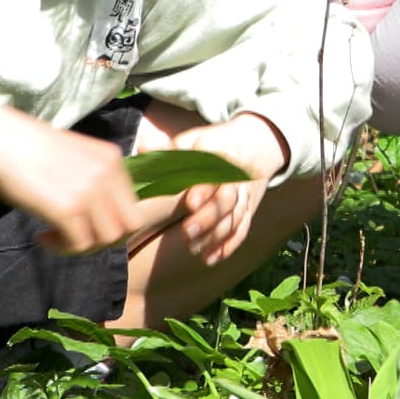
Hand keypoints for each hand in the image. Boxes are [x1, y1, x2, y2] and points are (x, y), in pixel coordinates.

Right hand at [0, 106, 139, 255]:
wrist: (0, 141)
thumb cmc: (31, 150)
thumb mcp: (78, 156)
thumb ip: (96, 179)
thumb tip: (102, 214)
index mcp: (112, 159)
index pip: (134, 207)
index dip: (114, 224)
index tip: (88, 224)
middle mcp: (107, 174)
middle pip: (129, 226)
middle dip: (105, 239)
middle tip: (77, 238)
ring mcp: (89, 191)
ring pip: (107, 239)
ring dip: (83, 246)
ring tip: (57, 237)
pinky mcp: (68, 208)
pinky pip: (80, 244)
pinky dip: (62, 248)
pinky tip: (43, 236)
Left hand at [169, 112, 288, 264]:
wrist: (256, 144)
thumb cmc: (213, 145)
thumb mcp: (192, 140)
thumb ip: (168, 147)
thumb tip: (144, 146)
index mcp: (220, 155)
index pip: (214, 173)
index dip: (204, 189)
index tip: (190, 203)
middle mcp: (236, 176)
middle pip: (227, 199)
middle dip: (208, 218)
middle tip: (186, 233)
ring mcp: (244, 194)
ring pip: (234, 217)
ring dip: (215, 236)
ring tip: (193, 249)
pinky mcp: (249, 209)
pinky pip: (242, 229)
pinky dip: (228, 246)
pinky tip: (210, 258)